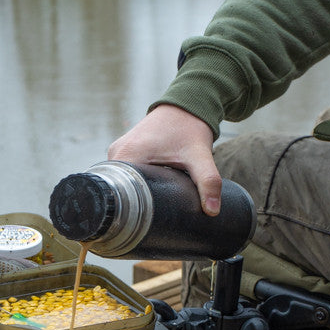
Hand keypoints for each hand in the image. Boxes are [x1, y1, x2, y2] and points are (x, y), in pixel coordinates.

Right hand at [108, 104, 222, 213]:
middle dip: (133, 207)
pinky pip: (123, 174)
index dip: (130, 212)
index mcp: (128, 155)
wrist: (186, 105)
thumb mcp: (199, 156)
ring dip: (133, 196)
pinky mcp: (124, 152)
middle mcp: (117, 153)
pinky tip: (146, 196)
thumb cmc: (189, 128)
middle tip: (151, 221)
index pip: (118, 193)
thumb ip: (208, 182)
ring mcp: (118, 152)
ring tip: (149, 211)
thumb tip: (212, 210)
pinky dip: (134, 184)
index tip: (144, 224)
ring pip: (120, 184)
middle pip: (118, 191)